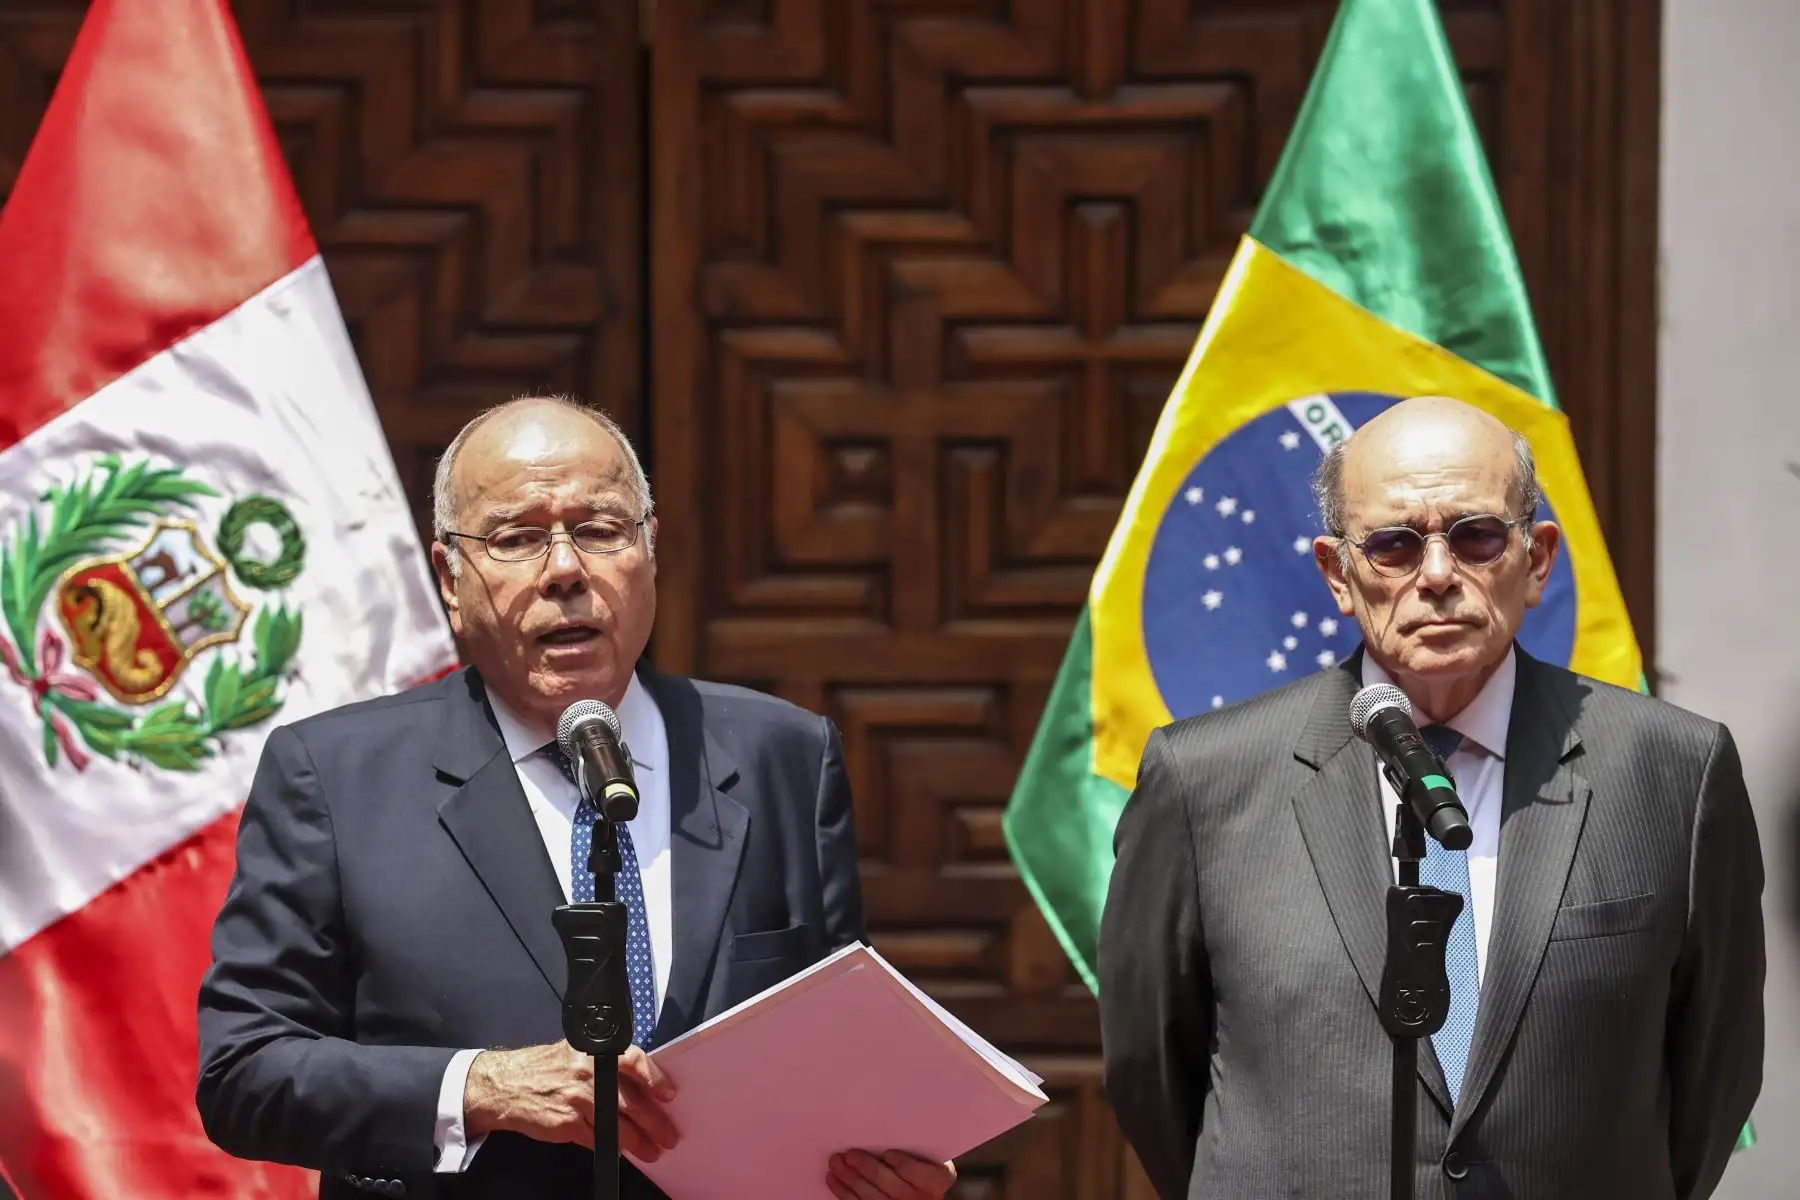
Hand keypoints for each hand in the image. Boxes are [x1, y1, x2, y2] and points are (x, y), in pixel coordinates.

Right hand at [464, 1041, 678, 1160]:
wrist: (507, 1086)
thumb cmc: (546, 1068)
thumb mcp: (577, 1053)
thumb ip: (607, 1063)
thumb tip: (642, 1084)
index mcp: (595, 1051)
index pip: (635, 1061)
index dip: (655, 1079)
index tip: (669, 1095)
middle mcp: (589, 1074)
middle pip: (632, 1101)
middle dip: (655, 1122)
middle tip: (668, 1135)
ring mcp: (578, 1100)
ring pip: (618, 1126)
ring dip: (639, 1142)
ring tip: (651, 1150)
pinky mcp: (567, 1124)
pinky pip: (598, 1140)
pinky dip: (612, 1147)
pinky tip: (621, 1151)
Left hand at [827, 1149, 956, 1198]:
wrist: (923, 1193)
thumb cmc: (925, 1165)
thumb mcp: (931, 1156)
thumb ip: (919, 1146)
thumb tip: (897, 1117)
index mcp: (936, 1182)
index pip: (923, 1176)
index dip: (906, 1166)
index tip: (890, 1153)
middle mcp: (919, 1199)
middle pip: (891, 1185)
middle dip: (868, 1169)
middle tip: (850, 1154)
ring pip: (871, 1197)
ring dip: (850, 1179)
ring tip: (836, 1162)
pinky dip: (843, 1192)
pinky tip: (833, 1178)